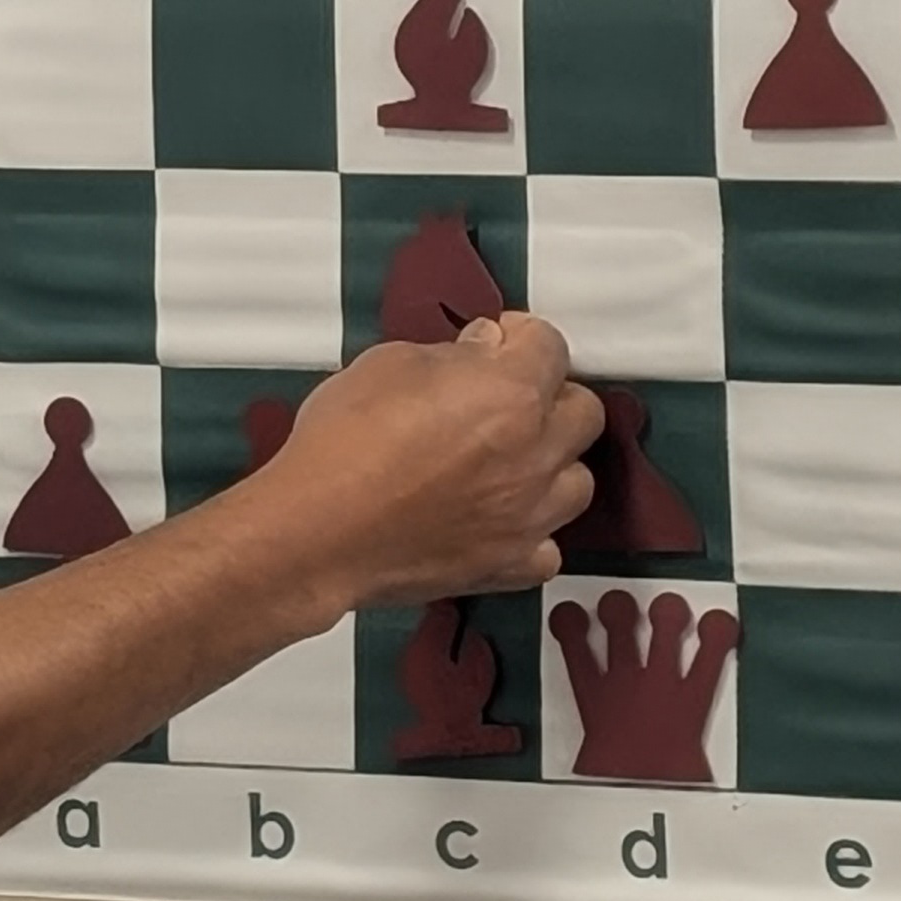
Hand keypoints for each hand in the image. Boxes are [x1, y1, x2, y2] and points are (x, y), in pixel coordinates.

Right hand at [258, 314, 603, 620]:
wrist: (316, 531)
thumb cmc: (343, 443)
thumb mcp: (388, 365)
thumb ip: (449, 356)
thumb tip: (479, 351)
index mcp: (511, 392)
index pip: (551, 345)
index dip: (520, 336)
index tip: (497, 341)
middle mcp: (535, 453)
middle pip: (584, 412)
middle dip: (549, 396)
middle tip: (504, 397)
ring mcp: (528, 515)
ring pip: (578, 482)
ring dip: (551, 465)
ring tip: (507, 462)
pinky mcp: (509, 564)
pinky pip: (547, 548)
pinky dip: (530, 532)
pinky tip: (497, 520)